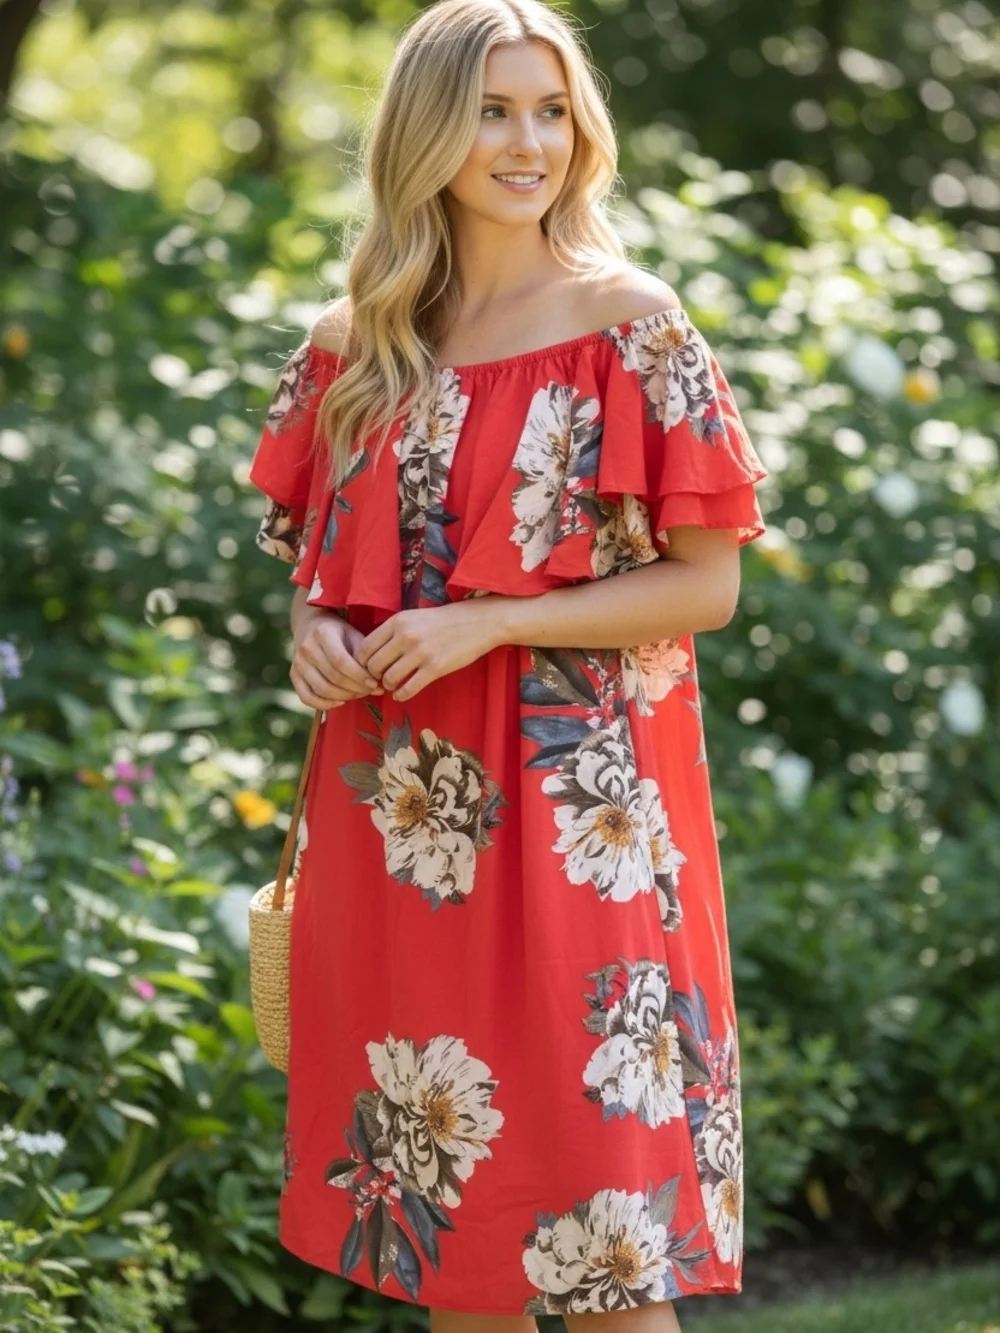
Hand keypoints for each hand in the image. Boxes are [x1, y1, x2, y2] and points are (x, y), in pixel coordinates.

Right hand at [290, 608, 383, 710]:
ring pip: (321, 689)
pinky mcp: (293, 675)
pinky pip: (306, 697)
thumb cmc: (339, 633)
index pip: (341, 661)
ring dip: (344, 697)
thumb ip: (364, 656)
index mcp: (323, 633)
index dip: (359, 676)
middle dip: (355, 688)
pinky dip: (324, 704)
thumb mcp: (354, 635)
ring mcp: (297, 662)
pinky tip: (340, 702)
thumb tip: (378, 683)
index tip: (375, 684)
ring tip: (359, 694)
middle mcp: (307, 648)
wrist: (311, 625)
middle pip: (333, 677)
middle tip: (370, 691)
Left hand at [355, 599, 502, 702]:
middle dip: (374, 677)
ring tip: (393, 686)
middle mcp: (405, 636)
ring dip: (388, 686)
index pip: (365, 648)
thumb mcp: (413, 617)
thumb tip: (371, 653)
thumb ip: (393, 631)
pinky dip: (401, 695)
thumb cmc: (443, 620)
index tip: (369, 669)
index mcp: (397, 621)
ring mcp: (420, 652)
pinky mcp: (435, 667)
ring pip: (389, 678)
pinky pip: (409, 688)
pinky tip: (401, 695)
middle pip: (373, 665)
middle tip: (380, 680)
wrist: (478, 622)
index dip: (362, 663)